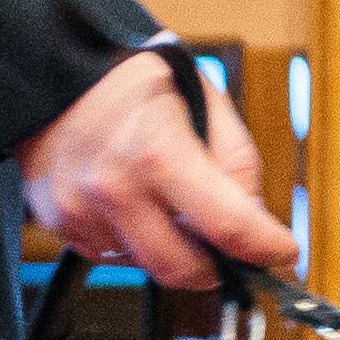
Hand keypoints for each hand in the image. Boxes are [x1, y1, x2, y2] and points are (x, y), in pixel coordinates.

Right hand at [17, 51, 297, 291]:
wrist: (57, 69)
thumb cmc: (139, 81)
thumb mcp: (207, 101)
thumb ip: (238, 163)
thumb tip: (256, 220)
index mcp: (159, 153)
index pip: (226, 226)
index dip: (265, 248)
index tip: (283, 253)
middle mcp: (115, 189)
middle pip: (183, 269)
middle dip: (217, 267)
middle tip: (233, 249)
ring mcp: (81, 211)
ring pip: (146, 265)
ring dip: (172, 250)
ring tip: (173, 205)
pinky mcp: (60, 222)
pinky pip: (111, 255)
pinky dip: (135, 240)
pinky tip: (137, 202)